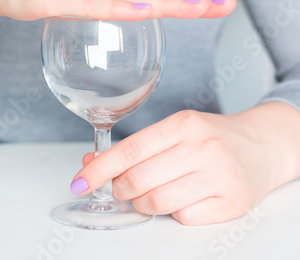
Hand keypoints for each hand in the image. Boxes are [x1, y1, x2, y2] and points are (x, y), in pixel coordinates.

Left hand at [73, 102, 299, 224]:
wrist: (262, 144)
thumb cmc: (210, 138)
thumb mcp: (173, 131)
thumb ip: (133, 147)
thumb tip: (90, 162)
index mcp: (183, 124)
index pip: (130, 149)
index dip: (99, 169)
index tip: (79, 182)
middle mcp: (203, 147)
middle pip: (138, 180)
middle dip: (121, 189)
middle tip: (124, 188)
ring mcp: (220, 176)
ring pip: (157, 203)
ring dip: (142, 204)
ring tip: (150, 195)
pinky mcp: (233, 202)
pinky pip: (183, 219)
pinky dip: (173, 214)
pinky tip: (182, 200)